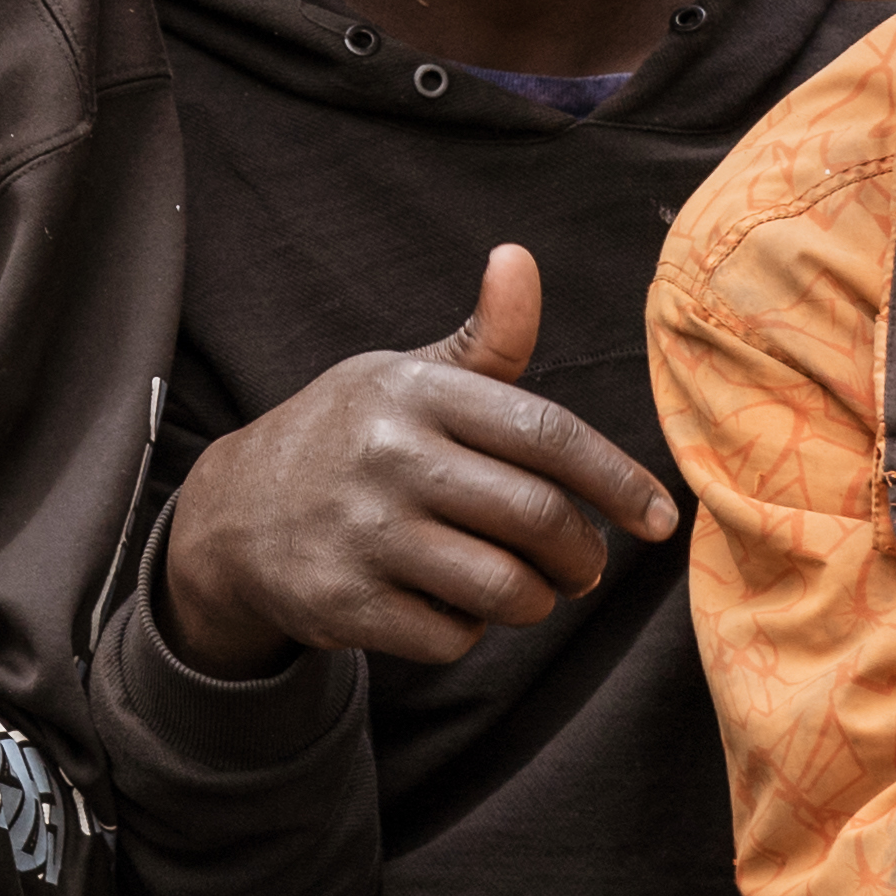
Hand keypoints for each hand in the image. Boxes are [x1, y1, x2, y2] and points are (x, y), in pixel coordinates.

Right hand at [158, 246, 676, 675]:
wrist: (233, 513)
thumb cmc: (351, 438)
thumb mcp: (407, 378)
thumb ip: (484, 339)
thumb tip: (519, 257)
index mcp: (415, 393)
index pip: (546, 436)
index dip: (618, 481)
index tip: (662, 519)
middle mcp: (387, 456)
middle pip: (537, 519)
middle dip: (583, 553)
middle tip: (585, 563)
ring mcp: (362, 533)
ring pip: (504, 589)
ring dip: (536, 600)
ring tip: (528, 587)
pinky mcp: (344, 604)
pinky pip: (451, 638)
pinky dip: (468, 631)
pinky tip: (449, 605)